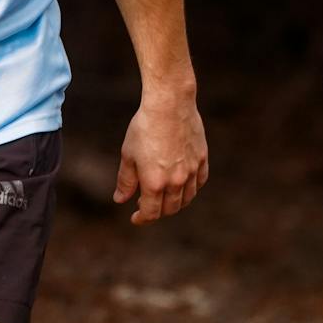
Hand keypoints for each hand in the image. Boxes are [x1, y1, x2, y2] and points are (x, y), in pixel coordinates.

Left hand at [112, 90, 208, 225]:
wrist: (169, 104)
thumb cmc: (144, 127)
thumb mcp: (128, 155)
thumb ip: (126, 181)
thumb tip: (120, 200)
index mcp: (154, 183)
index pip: (151, 213)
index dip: (142, 219)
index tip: (135, 218)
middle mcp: (176, 181)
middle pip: (170, 209)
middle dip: (158, 211)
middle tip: (147, 205)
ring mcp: (191, 171)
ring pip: (187, 198)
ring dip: (175, 202)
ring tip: (165, 197)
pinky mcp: (201, 159)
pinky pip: (200, 182)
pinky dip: (192, 188)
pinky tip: (183, 184)